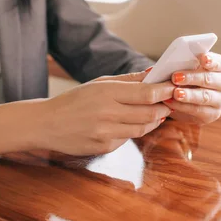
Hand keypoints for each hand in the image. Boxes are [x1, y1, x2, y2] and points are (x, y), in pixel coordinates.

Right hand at [39, 71, 174, 155]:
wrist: (47, 124)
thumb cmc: (73, 100)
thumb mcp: (97, 83)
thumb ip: (127, 80)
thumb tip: (152, 73)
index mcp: (106, 92)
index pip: (146, 93)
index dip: (164, 91)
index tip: (173, 87)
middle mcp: (107, 113)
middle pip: (149, 112)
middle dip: (164, 107)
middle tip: (170, 101)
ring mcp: (106, 132)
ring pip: (143, 128)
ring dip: (154, 120)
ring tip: (157, 112)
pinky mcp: (104, 147)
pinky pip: (128, 138)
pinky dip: (134, 130)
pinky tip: (132, 123)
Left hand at [165, 52, 220, 123]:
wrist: (181, 98)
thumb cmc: (185, 76)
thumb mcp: (186, 67)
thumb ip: (184, 63)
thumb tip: (172, 63)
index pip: (220, 63)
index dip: (212, 61)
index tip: (203, 58)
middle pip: (210, 79)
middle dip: (192, 78)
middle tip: (175, 77)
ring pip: (205, 97)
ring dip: (189, 95)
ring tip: (175, 93)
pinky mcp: (213, 114)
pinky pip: (198, 110)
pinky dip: (183, 106)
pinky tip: (171, 102)